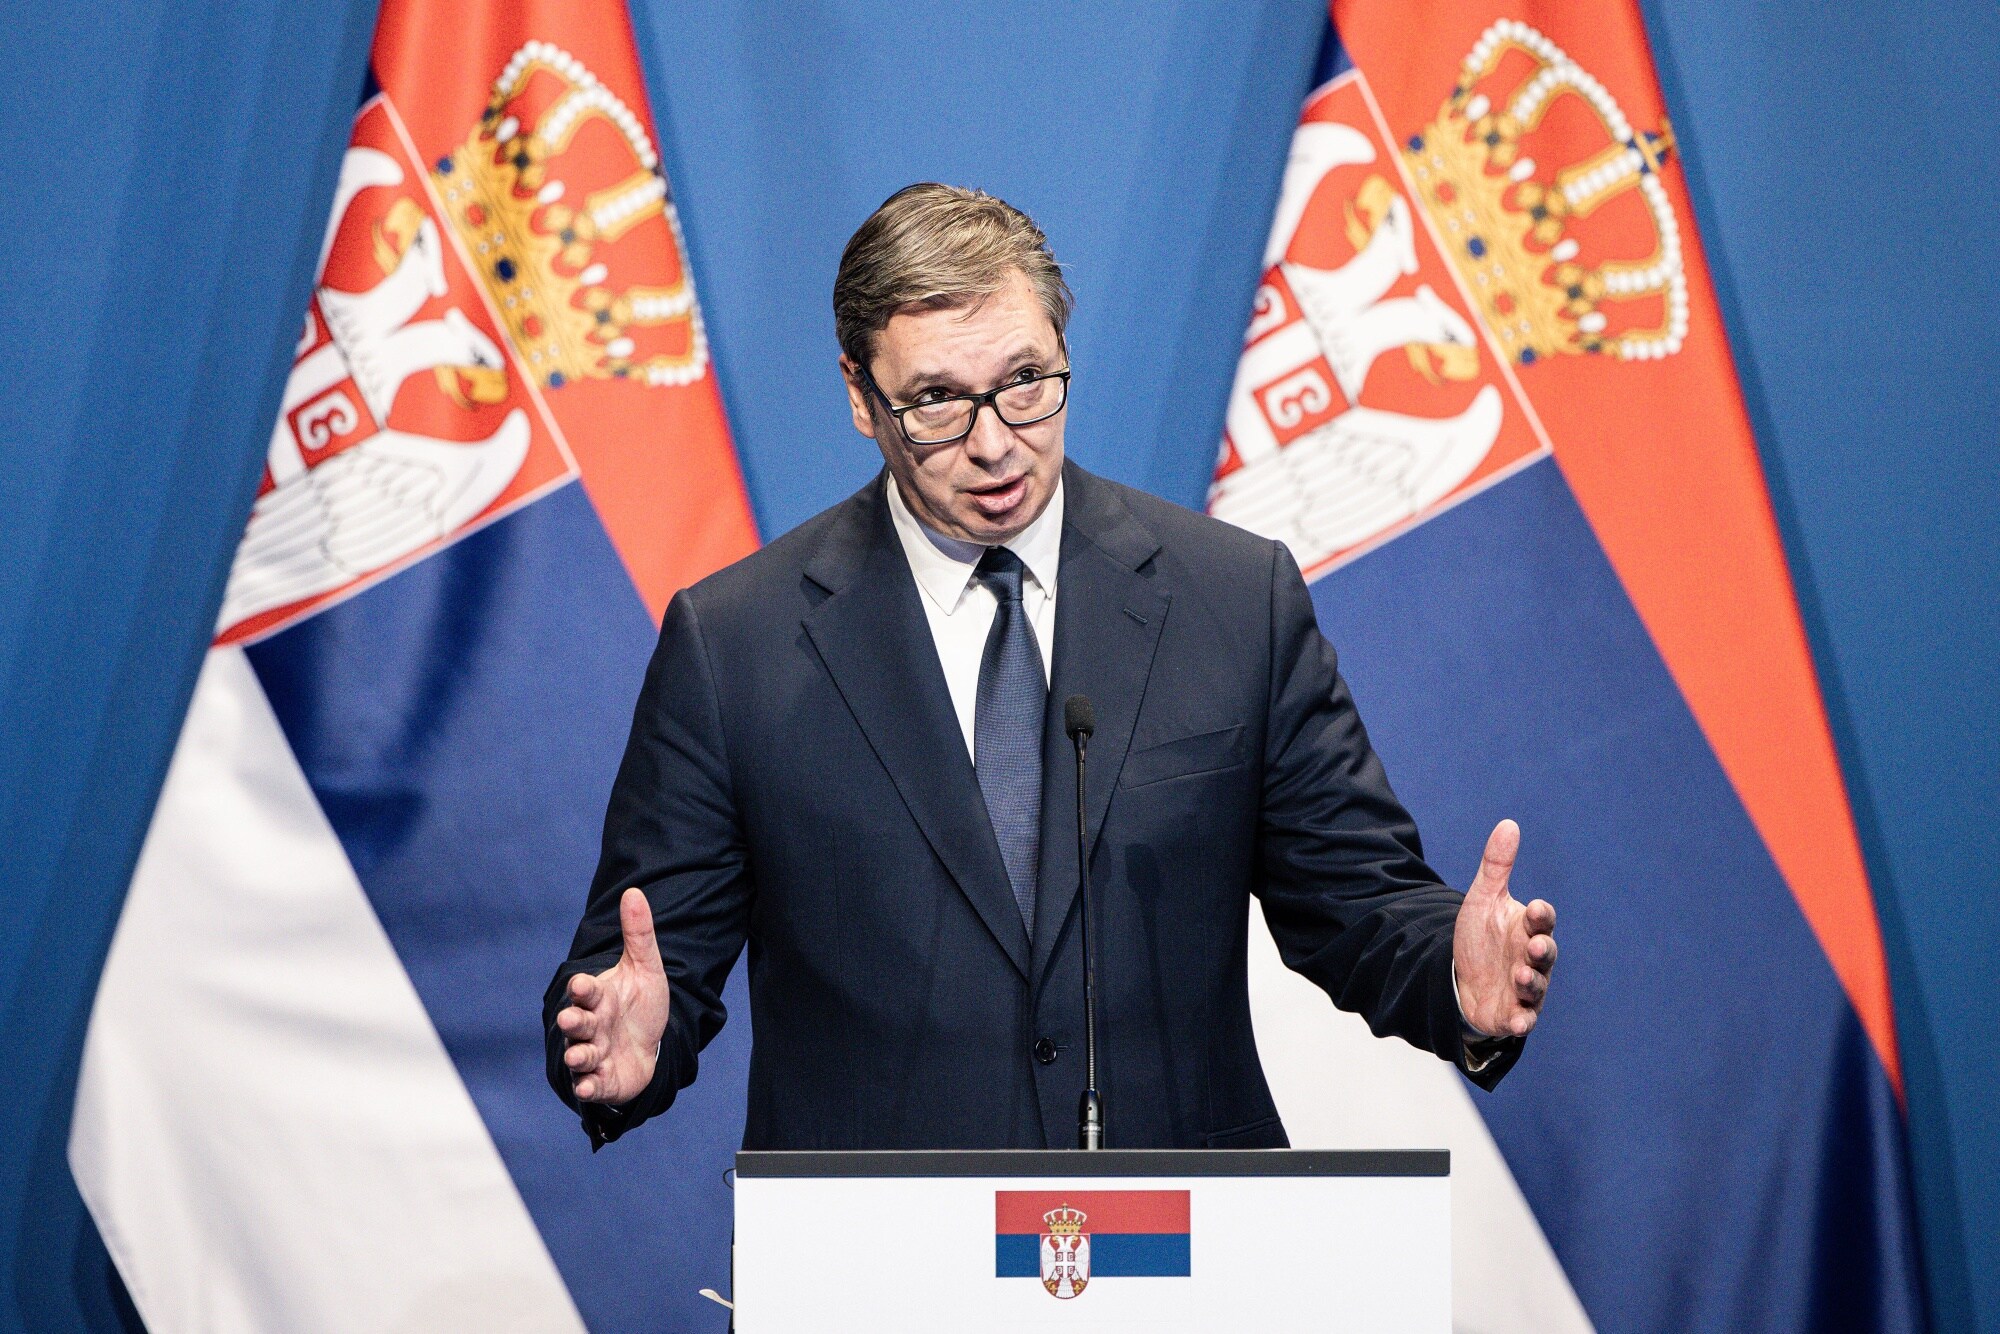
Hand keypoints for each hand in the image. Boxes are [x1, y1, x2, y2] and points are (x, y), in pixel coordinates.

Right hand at [556, 888, 671, 1103]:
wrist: (650, 1046)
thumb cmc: (640, 1005)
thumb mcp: (646, 969)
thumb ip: (639, 934)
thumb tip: (634, 892)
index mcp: (599, 998)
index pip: (587, 991)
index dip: (583, 988)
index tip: (581, 984)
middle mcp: (592, 1026)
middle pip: (577, 1022)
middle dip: (573, 1021)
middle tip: (569, 1018)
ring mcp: (595, 1053)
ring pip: (580, 1054)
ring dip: (577, 1055)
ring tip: (578, 1055)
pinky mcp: (602, 1080)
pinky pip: (591, 1084)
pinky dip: (588, 1086)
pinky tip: (587, 1087)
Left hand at [1452, 820, 1557, 1038]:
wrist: (1463, 976)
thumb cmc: (1482, 937)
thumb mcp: (1483, 899)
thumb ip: (1496, 865)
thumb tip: (1508, 824)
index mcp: (1529, 929)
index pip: (1542, 920)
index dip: (1541, 916)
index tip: (1536, 909)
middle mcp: (1532, 959)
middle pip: (1545, 954)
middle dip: (1542, 950)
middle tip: (1536, 946)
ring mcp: (1525, 988)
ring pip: (1536, 986)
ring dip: (1531, 982)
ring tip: (1521, 975)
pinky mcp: (1513, 1013)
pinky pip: (1523, 1019)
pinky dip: (1523, 1021)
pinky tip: (1520, 1023)